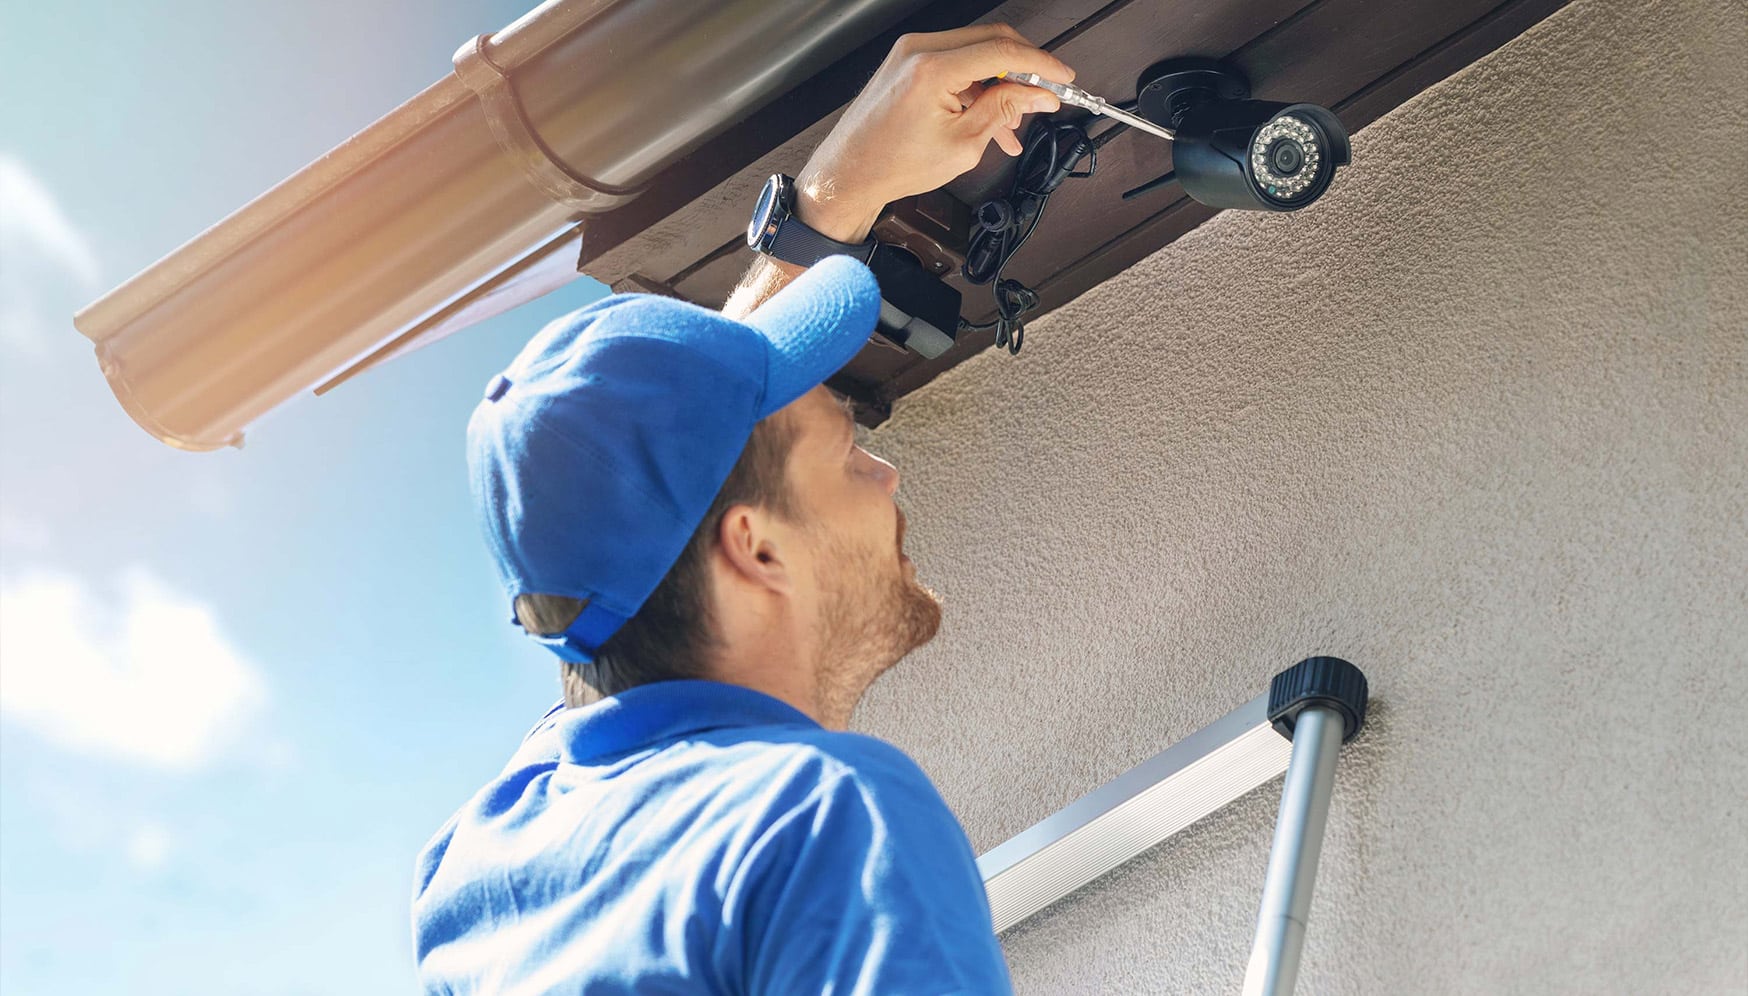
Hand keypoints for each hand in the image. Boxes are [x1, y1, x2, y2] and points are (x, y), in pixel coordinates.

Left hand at [794, 23, 1074, 242]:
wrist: (849, 174)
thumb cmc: (893, 165)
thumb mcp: (963, 145)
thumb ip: (1004, 110)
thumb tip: (1037, 94)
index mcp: (933, 68)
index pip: (1003, 50)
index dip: (1041, 63)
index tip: (1063, 77)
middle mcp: (919, 50)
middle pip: (992, 41)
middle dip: (1024, 69)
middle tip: (1044, 95)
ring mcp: (911, 54)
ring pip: (975, 54)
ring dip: (1000, 84)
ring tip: (1013, 125)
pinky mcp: (908, 64)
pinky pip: (955, 66)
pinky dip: (977, 88)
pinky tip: (991, 121)